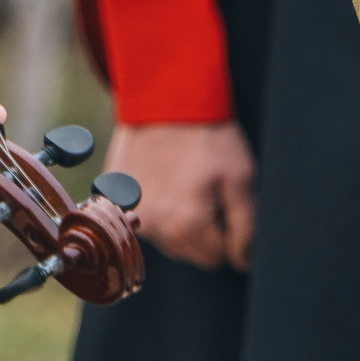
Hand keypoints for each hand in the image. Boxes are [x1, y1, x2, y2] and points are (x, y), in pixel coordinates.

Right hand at [104, 121, 254, 269]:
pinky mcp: (113, 199)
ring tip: (183, 180)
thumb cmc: (208, 136)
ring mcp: (129, 214)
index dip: (228, 233)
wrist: (164, 97)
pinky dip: (155, 204)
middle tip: (206, 188)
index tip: (225, 200)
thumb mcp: (242, 179)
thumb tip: (244, 263)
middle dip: (203, 228)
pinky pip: (143, 217)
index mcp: (186, 227)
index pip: (217, 258)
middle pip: (189, 252)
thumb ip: (246, 229)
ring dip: (178, 218)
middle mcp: (153, 228)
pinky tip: (163, 176)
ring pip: (166, 237)